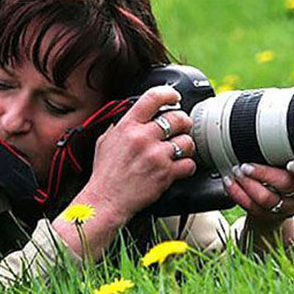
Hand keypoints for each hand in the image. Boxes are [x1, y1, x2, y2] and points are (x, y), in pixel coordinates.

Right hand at [83, 86, 198, 221]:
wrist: (106, 199)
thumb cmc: (105, 173)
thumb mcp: (105, 141)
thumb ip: (120, 126)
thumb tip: (135, 117)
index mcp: (127, 126)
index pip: (153, 98)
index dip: (169, 94)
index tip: (175, 97)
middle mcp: (142, 138)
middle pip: (178, 118)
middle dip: (183, 122)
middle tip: (181, 128)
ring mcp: (156, 156)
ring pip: (187, 141)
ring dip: (186, 146)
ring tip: (178, 151)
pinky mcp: (166, 173)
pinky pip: (189, 164)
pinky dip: (187, 166)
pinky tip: (178, 168)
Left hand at [225, 160, 293, 231]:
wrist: (272, 204)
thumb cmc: (278, 174)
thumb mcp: (284, 163)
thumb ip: (283, 155)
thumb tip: (266, 137)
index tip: (290, 164)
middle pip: (286, 185)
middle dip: (263, 173)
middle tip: (246, 166)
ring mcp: (286, 207)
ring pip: (268, 198)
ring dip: (247, 183)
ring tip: (236, 172)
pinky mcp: (270, 216)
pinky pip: (253, 207)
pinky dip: (237, 193)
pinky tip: (229, 183)